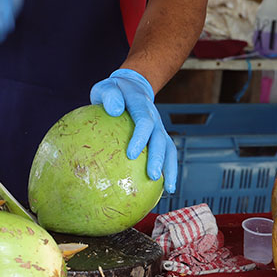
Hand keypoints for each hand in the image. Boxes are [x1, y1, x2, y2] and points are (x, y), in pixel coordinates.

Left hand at [90, 68, 177, 193]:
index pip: (144, 121)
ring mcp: (158, 127)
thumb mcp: (106, 87)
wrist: (132, 87)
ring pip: (169, 148)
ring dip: (170, 168)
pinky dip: (168, 170)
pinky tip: (164, 189)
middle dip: (158, 158)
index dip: (140, 137)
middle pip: (160, 139)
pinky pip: (166, 154)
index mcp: (140, 104)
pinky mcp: (158, 136)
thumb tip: (114, 109)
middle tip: (152, 176)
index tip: (131, 154)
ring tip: (170, 189)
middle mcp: (154, 117)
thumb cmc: (114, 91)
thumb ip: (109, 95)